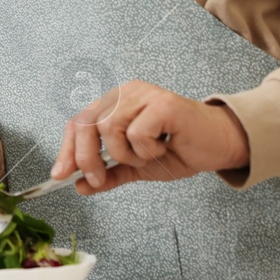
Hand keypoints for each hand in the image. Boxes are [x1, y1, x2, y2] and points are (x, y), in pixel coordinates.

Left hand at [50, 82, 249, 194]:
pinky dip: (147, 149)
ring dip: (126, 154)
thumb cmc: (180, 149)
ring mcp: (145, 94)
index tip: (60, 176)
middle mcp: (126, 93)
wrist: (219, 146)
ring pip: (110, 128)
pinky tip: (164, 146)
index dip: (67, 149)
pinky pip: (137, 133)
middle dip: (87, 157)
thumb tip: (79, 186)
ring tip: (148, 155)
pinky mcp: (163, 103)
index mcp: (116, 103)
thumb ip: (109, 174)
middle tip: (98, 179)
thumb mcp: (137, 167)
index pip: (79, 122)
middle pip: (87, 123)